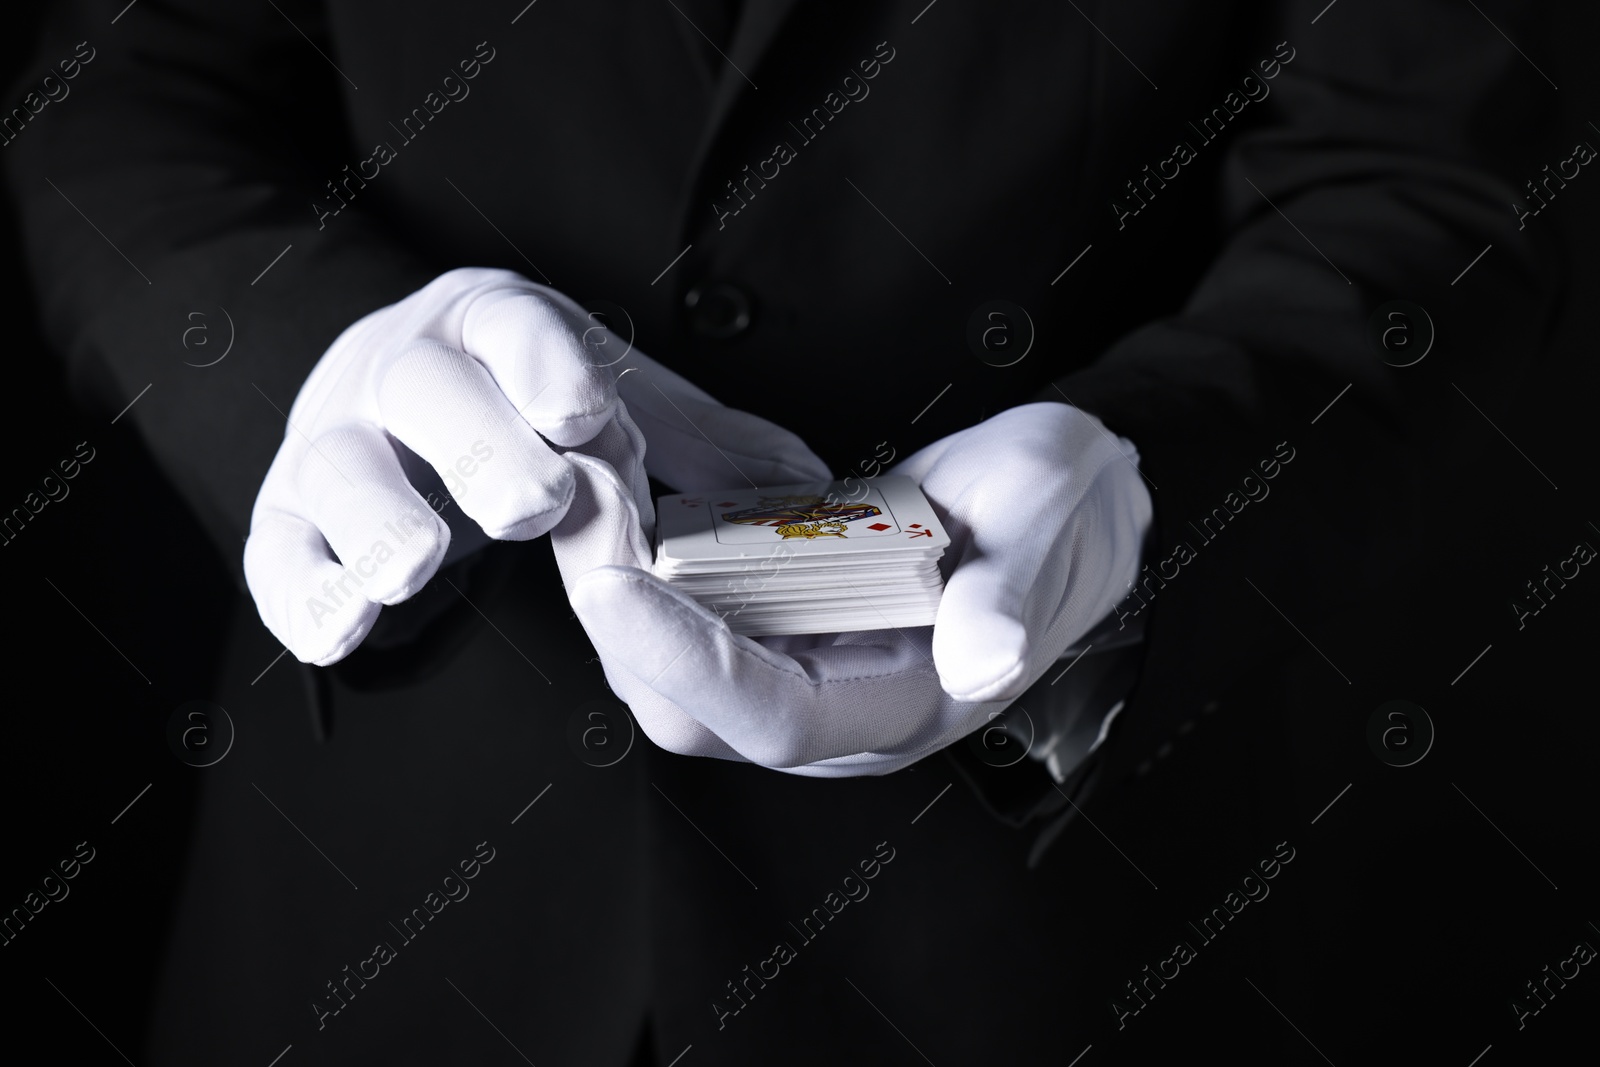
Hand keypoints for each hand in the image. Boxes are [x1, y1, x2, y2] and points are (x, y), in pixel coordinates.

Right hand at [245, 267, 826, 664]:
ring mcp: (332, 443)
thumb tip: (808, 487)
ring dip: (376, 519)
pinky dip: (301, 592)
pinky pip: (275, 550)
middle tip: (535, 506)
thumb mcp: (604, 402)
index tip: (589, 414)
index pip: (515, 327)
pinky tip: (339, 633)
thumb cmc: (512, 402)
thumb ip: (697, 444)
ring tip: (417, 568)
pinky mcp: (285, 516)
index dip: (547, 367)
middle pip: (423, 392)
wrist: (383, 400)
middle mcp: (401, 373)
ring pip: (334, 468)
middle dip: (478, 445)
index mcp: (491, 327)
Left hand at [552, 402, 1153, 774]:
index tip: (616, 577)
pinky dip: (639, 551)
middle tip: (582, 502)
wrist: (1063, 499)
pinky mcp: (772, 620)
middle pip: (688, 705)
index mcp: (903, 705)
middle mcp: (834, 705)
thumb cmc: (1063, 512)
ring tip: (587, 479)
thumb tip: (978, 659)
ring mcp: (796, 664)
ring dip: (612, 576)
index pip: (771, 714)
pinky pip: (681, 607)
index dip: (688, 657)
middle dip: (617, 615)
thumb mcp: (1051, 522)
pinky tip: (622, 482)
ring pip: (665, 660)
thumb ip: (1014, 592)